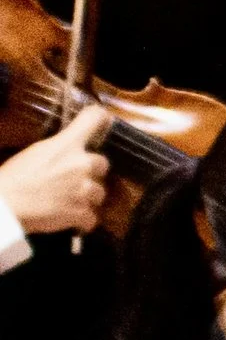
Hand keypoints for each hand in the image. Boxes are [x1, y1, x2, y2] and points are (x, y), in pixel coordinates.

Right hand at [0, 105, 109, 235]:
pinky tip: (71, 219)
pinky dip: (83, 220)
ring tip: (70, 200)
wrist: (8, 203)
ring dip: (88, 197)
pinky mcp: (82, 213)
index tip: (103, 120)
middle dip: (92, 171)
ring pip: (99, 193)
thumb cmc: (14, 176)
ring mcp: (85, 189)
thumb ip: (58, 148)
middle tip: (76, 177)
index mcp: (67, 144)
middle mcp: (82, 164)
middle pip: (103, 163)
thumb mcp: (37, 151)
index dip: (100, 118)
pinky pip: (92, 218)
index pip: (94, 119)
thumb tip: (65, 151)